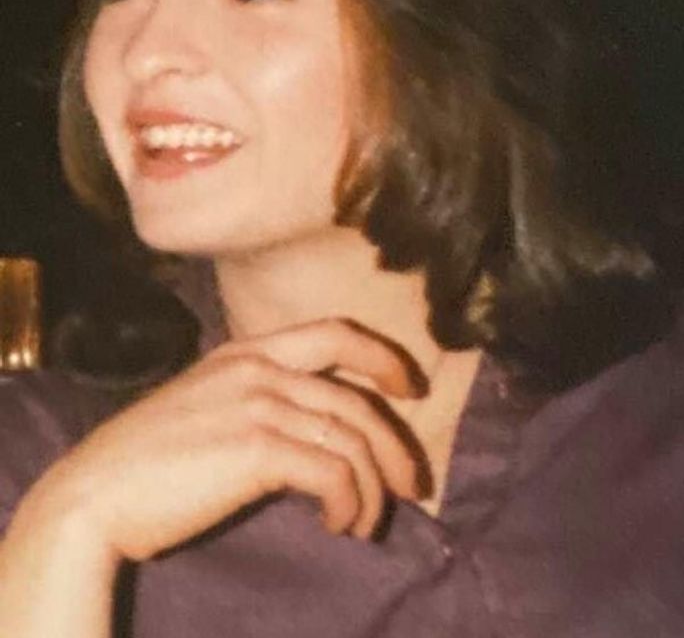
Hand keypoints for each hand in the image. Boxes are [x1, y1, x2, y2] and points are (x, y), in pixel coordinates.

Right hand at [30, 319, 424, 562]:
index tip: (409, 387)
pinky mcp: (258, 448)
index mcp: (246, 352)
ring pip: (352, 440)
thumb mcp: (206, 404)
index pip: (335, 333)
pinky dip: (349, 503)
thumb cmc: (148, 459)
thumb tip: (315, 435)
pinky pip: (334, 473)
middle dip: (395, 445)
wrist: (96, 492)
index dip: (382, 356)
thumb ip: (256, 400)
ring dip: (373, 489)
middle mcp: (259, 368)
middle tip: (413, 484)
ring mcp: (259, 404)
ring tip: (364, 524)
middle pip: (357, 398)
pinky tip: (338, 525)